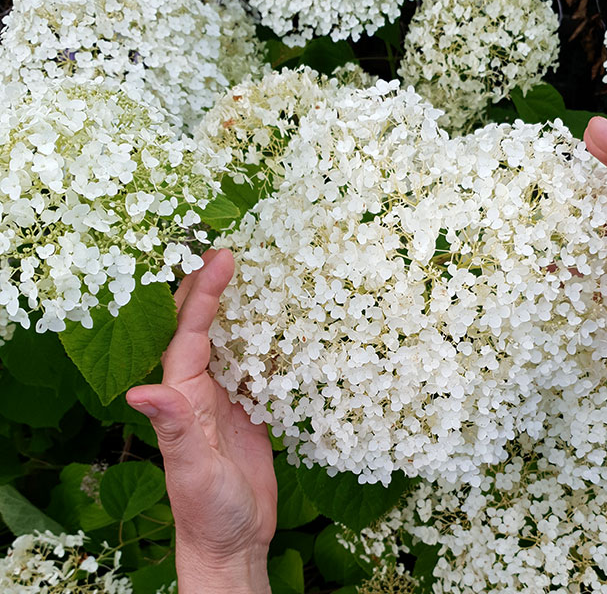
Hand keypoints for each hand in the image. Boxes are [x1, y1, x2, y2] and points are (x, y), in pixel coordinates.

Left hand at [127, 249, 275, 593]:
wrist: (235, 539)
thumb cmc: (207, 510)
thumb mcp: (191, 470)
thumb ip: (172, 429)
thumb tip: (140, 391)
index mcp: (182, 398)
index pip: (188, 335)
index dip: (201, 296)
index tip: (220, 260)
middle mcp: (200, 391)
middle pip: (200, 329)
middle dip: (210, 289)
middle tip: (230, 252)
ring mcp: (225, 400)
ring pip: (229, 343)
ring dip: (238, 309)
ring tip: (257, 276)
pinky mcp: (250, 412)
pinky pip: (256, 368)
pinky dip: (266, 343)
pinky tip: (281, 326)